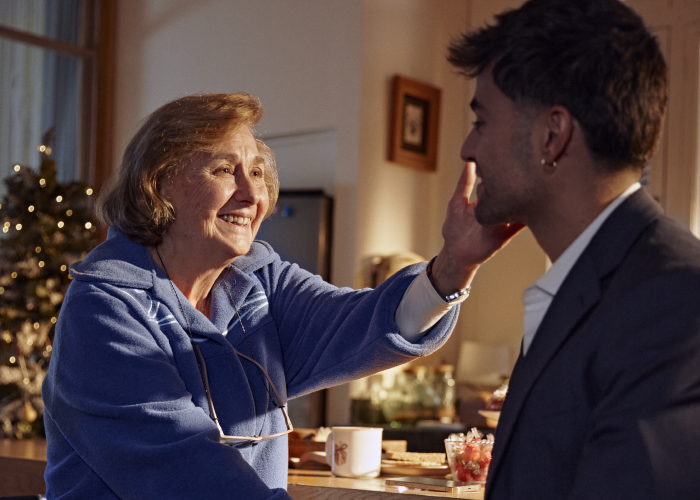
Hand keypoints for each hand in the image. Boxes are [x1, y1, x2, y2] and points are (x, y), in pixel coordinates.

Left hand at [431, 162, 523, 296]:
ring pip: (515, 209)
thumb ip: (464, 184)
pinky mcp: (504, 237)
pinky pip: (517, 228)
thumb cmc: (454, 227)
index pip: (497, 183)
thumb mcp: (457, 202)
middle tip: (523, 173)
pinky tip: (528, 215)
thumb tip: (469, 162)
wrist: (455, 253)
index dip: (502, 173)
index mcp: (486, 200)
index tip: (510, 159)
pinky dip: (524, 222)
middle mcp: (497, 209)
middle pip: (509, 195)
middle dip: (515, 186)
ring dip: (521, 202)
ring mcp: (502, 222)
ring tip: (528, 191)